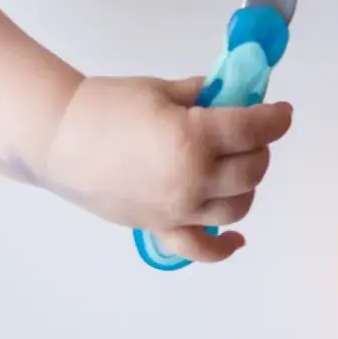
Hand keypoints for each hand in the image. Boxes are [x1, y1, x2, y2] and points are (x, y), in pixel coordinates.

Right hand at [40, 76, 292, 260]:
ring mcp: (178, 209)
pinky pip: (200, 248)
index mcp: (193, 138)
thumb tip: (232, 97)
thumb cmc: (103, 106)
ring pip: (237, 207)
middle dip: (261, 148)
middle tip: (252, 134)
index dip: (275, 119)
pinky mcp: (160, 227)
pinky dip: (223, 247)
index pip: (254, 130)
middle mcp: (192, 179)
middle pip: (252, 170)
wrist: (56, 138)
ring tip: (238, 167)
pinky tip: (236, 239)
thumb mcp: (161, 90)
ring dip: (247, 186)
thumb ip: (203, 95)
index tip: (280, 112)